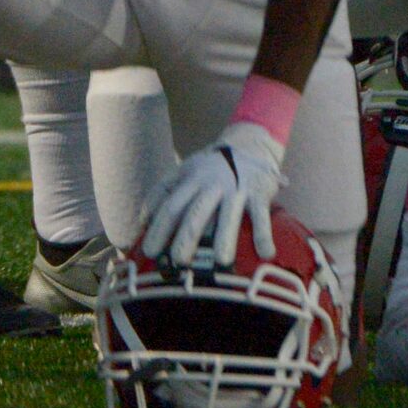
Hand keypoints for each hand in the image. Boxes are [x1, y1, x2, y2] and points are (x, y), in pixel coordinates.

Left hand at [140, 118, 285, 265]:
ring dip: (225, 239)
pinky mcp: (260, 193)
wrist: (250, 143)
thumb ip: (162, 191)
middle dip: (186, 239)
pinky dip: (264, 235)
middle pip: (196, 213)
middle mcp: (213, 184)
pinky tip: (265, 253)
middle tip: (179, 263)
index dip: (159, 230)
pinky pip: (261, 216)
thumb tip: (142, 220)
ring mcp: (237, 189)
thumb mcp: (184, 170)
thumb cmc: (210, 165)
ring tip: (221, 262)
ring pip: (229, 216)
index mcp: (192, 179)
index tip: (150, 253)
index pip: (171, 207)